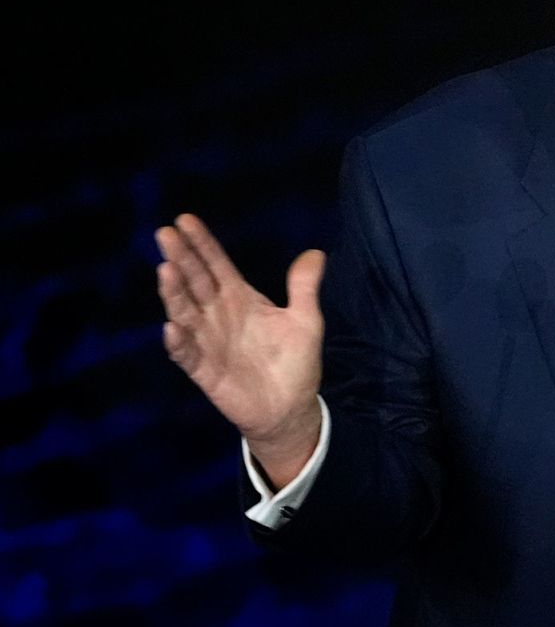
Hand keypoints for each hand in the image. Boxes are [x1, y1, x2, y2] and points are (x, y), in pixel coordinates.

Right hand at [155, 213, 325, 486]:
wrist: (291, 407)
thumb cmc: (295, 361)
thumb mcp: (306, 320)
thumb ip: (304, 287)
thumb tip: (316, 252)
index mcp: (240, 298)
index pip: (216, 264)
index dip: (202, 243)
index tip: (185, 219)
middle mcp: (218, 314)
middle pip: (195, 281)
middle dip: (181, 258)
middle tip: (165, 234)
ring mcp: (208, 341)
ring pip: (185, 311)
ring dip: (174, 292)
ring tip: (166, 270)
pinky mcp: (204, 370)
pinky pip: (187, 354)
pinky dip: (178, 341)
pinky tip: (172, 327)